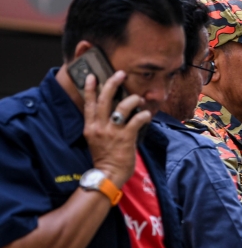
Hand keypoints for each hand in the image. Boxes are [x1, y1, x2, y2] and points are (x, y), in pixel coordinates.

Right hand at [82, 71, 150, 187]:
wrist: (108, 174)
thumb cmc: (105, 157)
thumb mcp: (96, 138)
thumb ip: (100, 125)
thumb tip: (112, 111)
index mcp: (90, 126)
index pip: (88, 103)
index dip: (90, 89)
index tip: (92, 76)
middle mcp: (99, 127)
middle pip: (104, 100)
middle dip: (112, 84)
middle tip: (120, 74)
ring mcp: (112, 132)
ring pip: (121, 107)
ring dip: (132, 99)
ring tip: (139, 99)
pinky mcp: (125, 137)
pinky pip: (136, 120)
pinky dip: (143, 115)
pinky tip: (146, 114)